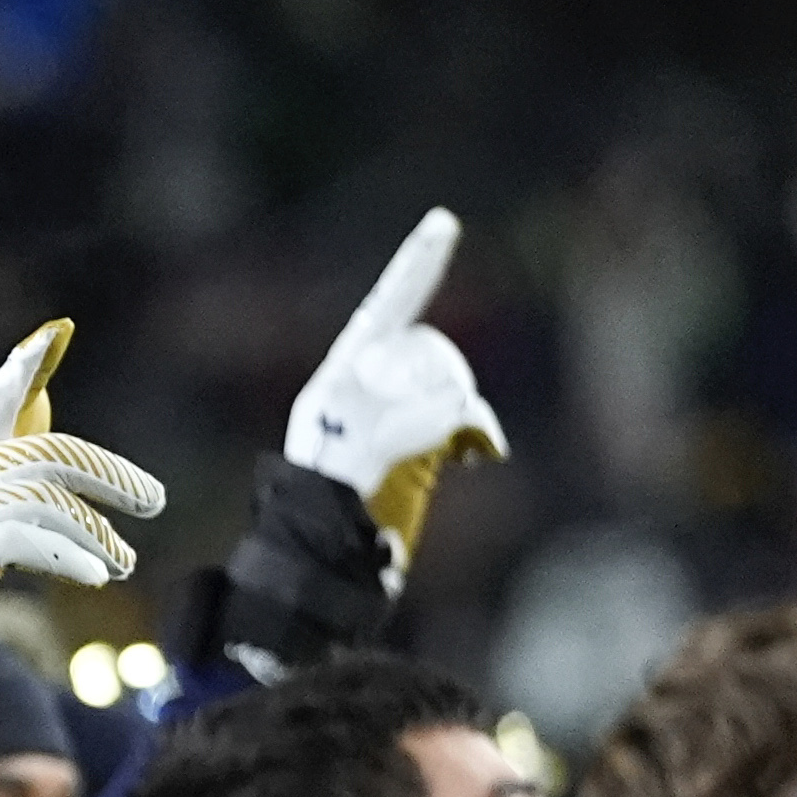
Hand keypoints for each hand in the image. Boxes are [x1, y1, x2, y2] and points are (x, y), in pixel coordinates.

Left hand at [282, 209, 506, 546]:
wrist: (325, 573)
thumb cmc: (318, 522)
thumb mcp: (350, 469)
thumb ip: (400, 433)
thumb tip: (458, 414)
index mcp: (337, 382)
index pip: (385, 309)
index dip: (416, 266)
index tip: (445, 223)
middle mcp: (368, 392)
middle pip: (431, 350)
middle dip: (446, 379)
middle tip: (444, 432)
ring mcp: (397, 419)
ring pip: (453, 385)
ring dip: (463, 413)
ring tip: (459, 454)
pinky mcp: (422, 450)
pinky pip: (465, 419)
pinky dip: (476, 431)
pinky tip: (477, 456)